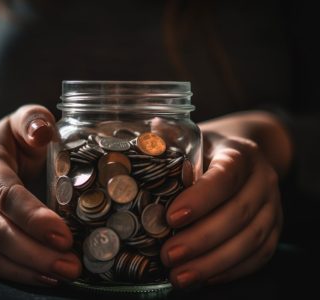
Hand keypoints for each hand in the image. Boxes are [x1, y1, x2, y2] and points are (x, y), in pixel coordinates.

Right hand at [0, 105, 80, 285]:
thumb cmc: (15, 142)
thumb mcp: (23, 121)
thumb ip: (33, 120)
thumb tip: (43, 132)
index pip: (5, 194)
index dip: (32, 216)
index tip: (63, 234)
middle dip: (35, 250)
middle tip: (71, 262)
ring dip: (30, 268)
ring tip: (66, 272)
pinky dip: (20, 274)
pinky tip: (48, 277)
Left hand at [160, 111, 290, 288]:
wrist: (241, 157)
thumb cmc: (208, 151)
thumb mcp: (192, 138)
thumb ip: (170, 140)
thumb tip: (142, 139)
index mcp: (240, 154)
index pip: (225, 177)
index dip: (200, 200)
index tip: (171, 218)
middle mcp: (263, 180)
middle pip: (238, 214)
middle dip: (201, 239)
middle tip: (168, 255)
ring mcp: (273, 207)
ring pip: (250, 240)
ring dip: (213, 262)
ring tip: (180, 275)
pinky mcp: (273, 230)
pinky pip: (258, 256)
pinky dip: (230, 270)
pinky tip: (203, 277)